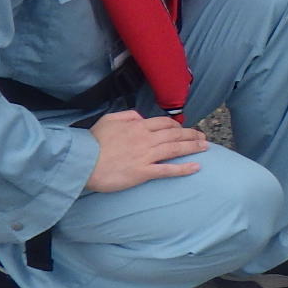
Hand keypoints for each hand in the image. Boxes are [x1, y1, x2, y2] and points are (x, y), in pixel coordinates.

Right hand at [85, 110, 207, 191]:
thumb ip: (126, 115)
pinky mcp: (143, 172)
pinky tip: (196, 167)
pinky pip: (168, 170)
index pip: (164, 123)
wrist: (82, 162)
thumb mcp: (108, 120)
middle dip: (191, 135)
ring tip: (205, 147)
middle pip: (174, 135)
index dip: (177, 126)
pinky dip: (184, 168)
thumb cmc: (92, 142)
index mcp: (137, 126)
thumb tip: (140, 117)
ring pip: (175, 149)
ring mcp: (146, 155)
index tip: (184, 129)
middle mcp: (145, 139)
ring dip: (193, 147)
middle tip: (203, 137)